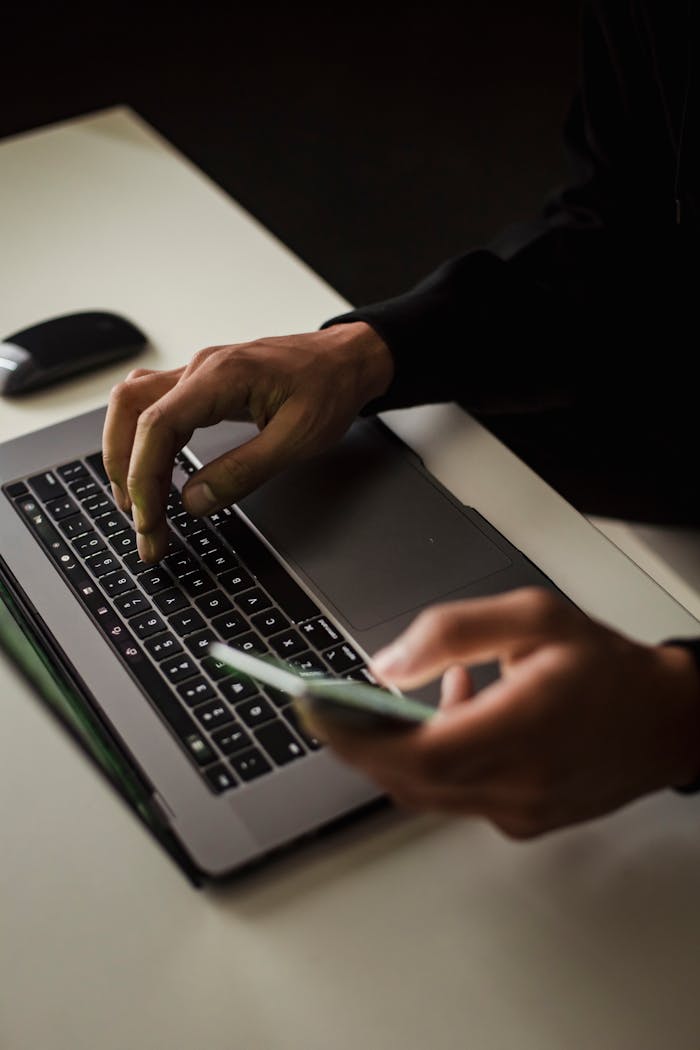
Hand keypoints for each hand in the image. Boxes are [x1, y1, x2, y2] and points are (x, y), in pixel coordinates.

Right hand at [102, 322, 391, 561]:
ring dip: (125, 456)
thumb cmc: (329, 389)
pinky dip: (141, 444)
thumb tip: (194, 502)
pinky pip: (151, 409)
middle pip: (129, 412)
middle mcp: (200, 368)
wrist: (345, 360)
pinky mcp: (199, 386)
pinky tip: (150, 473)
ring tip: (138, 505)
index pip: (157, 425)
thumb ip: (244, 471)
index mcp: (223, 376)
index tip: (150, 519)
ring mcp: (196, 374)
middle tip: (143, 524)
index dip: (144, 477)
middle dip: (125, 472)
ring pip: (132, 407)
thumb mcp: (298, 439)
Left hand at [300, 588, 699, 838]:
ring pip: (428, 792)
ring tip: (425, 696)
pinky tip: (460, 718)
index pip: (420, 753)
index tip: (318, 713)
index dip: (359, 738)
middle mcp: (520, 782)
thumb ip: (452, 631)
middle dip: (362, 744)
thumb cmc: (607, 667)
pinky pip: (456, 798)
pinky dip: (437, 764)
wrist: (666, 721)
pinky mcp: (522, 821)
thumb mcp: (532, 617)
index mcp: (525, 727)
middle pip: (410, 779)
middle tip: (337, 707)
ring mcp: (520, 810)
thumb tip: (385, 665)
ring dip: (402, 750)